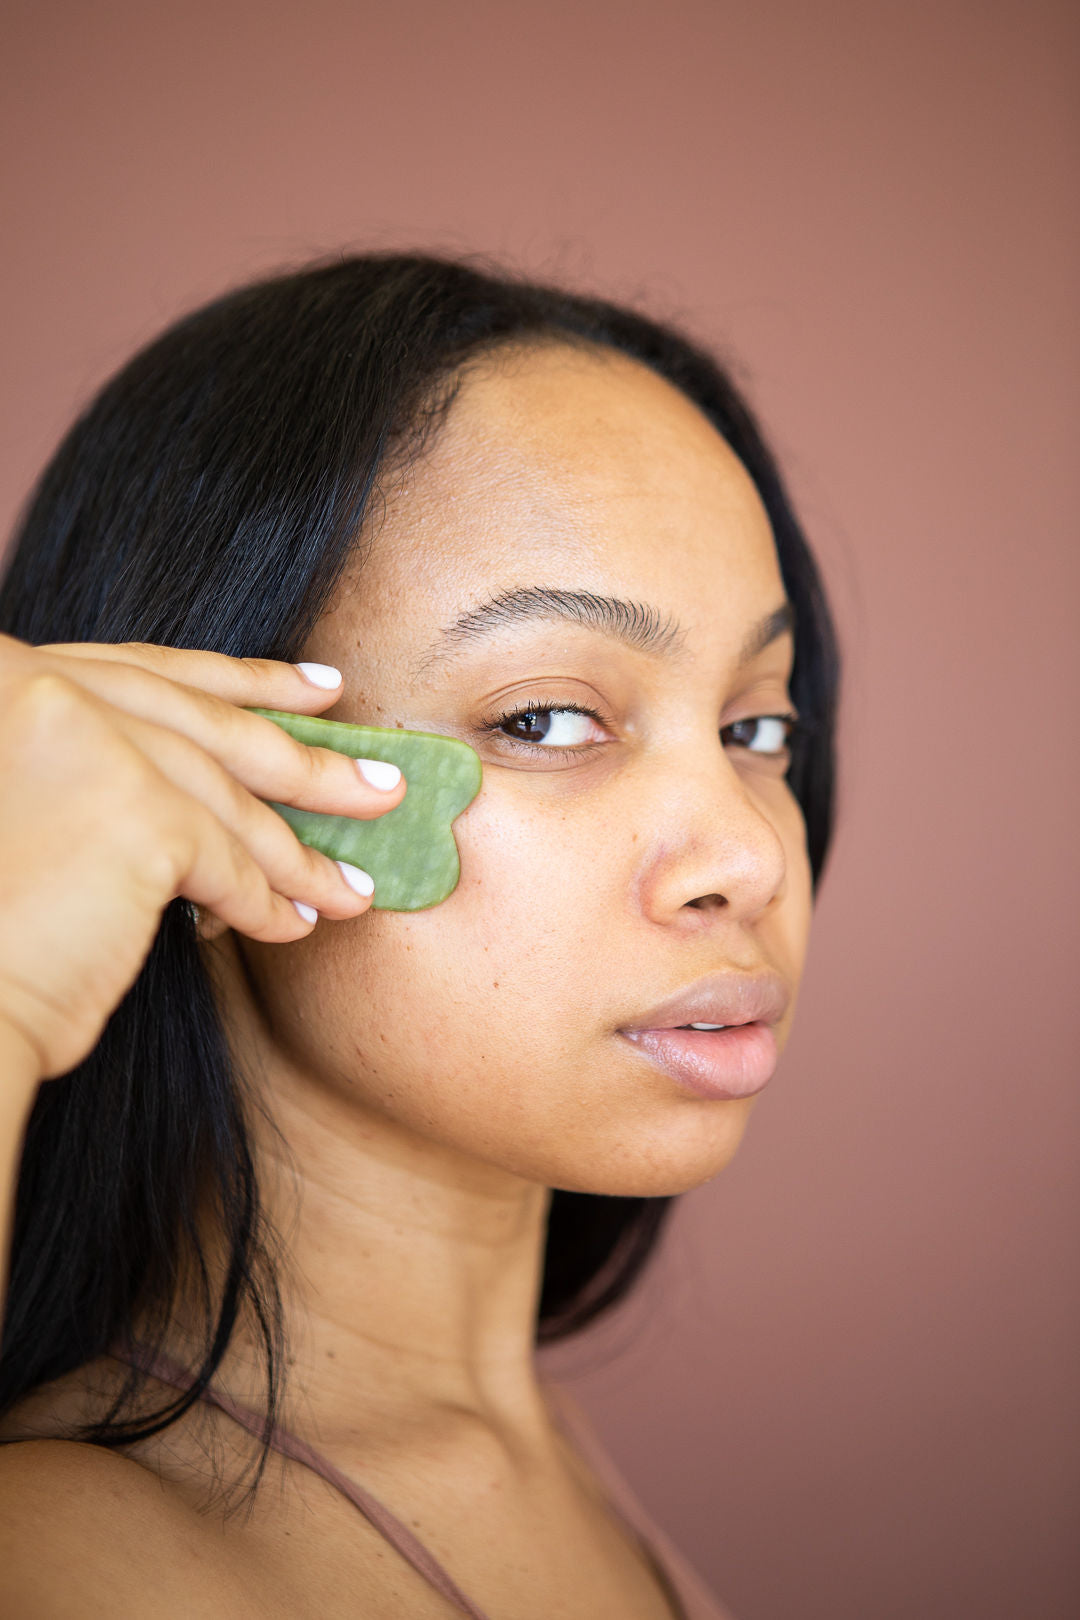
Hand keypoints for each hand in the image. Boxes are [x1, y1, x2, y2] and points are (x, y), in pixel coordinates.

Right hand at [0, 634, 405, 1082]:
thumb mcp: (31, 803)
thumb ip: (95, 760)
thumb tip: (213, 769)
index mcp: (12, 673)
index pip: (152, 673)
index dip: (246, 683)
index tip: (321, 688)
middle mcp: (45, 687)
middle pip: (205, 727)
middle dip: (308, 761)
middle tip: (381, 782)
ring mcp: (92, 743)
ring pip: (227, 800)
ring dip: (303, 850)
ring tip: (355, 883)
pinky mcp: (137, 815)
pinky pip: (229, 862)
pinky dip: (267, 900)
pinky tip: (297, 924)